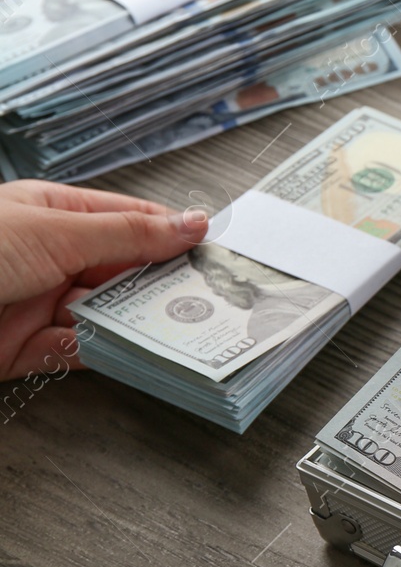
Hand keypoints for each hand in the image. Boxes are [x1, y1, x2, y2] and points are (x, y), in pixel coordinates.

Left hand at [0, 179, 206, 379]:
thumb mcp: (55, 232)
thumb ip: (127, 233)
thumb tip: (190, 224)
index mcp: (51, 214)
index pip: (126, 219)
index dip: (170, 234)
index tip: (210, 252)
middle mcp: (47, 257)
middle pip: (122, 272)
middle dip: (158, 285)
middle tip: (203, 295)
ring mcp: (37, 303)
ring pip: (104, 315)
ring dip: (133, 323)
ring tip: (172, 328)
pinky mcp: (25, 346)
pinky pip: (77, 349)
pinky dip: (103, 352)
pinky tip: (126, 350)